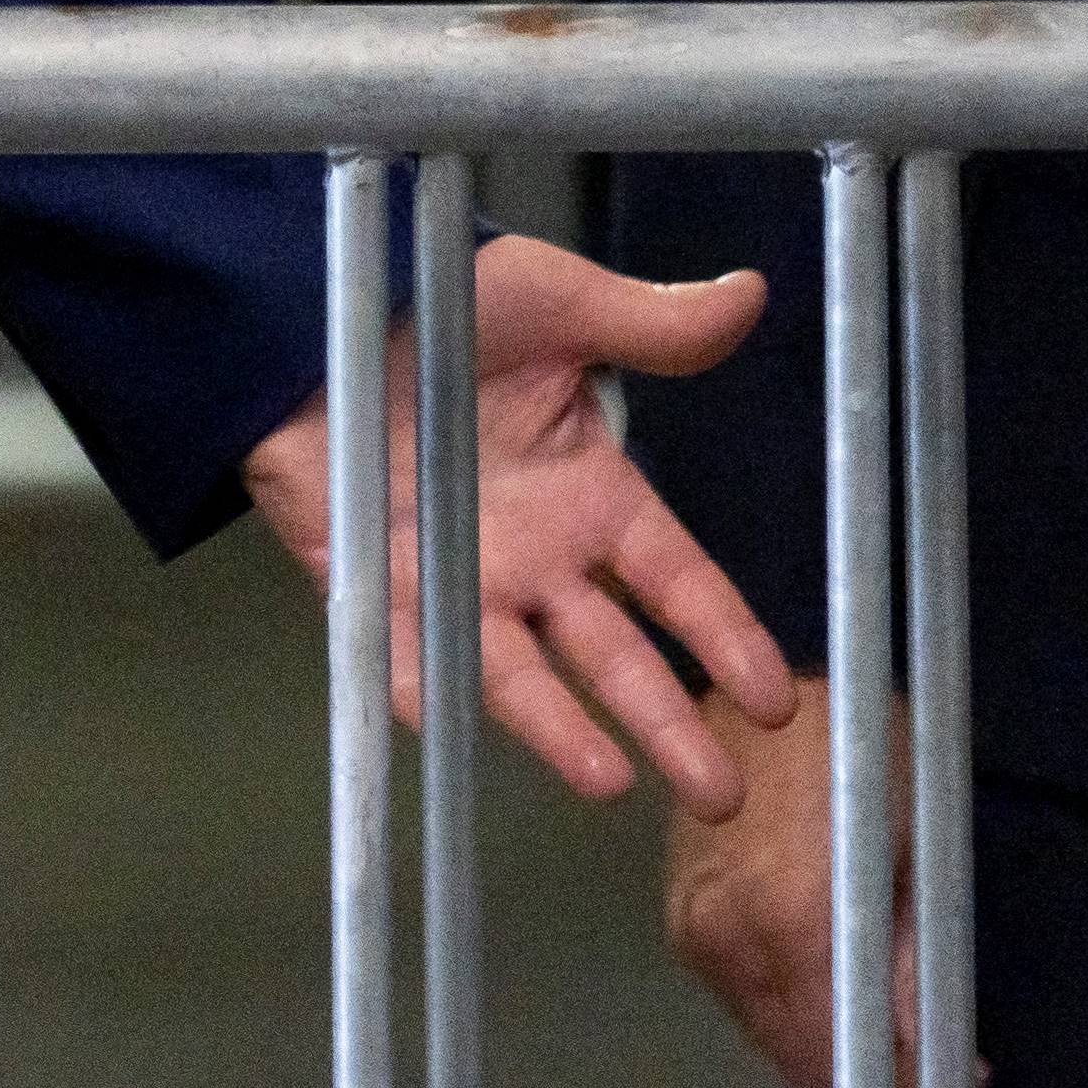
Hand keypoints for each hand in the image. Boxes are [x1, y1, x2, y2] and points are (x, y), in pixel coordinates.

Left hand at [237, 238, 790, 808]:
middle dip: (666, 721)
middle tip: (721, 793)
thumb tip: (747, 294)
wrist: (315, 305)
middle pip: (612, 653)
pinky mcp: (375, 585)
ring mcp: (455, 579)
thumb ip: (643, 323)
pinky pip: (400, 651)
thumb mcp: (550, 299)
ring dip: (560, 729)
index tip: (772, 699)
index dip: (723, 635)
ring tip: (610, 782)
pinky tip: (448, 725)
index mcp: (588, 494)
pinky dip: (421, 686)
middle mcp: (532, 555)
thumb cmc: (438, 298)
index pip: (674, 580)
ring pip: (517, 672)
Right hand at [659, 683, 923, 1087]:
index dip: (897, 1085)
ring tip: (880, 999)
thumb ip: (914, 970)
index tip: (946, 1080)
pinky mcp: (678, 917)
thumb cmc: (862, 748)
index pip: (838, 1061)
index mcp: (791, 923)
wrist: (765, 683)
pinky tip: (825, 969)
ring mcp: (692, 930)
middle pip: (796, 1061)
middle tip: (921, 1043)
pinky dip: (788, 1005)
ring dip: (823, 1038)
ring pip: (766, 1035)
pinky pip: (741, 998)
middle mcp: (726, 939)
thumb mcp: (915, 852)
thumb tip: (947, 1068)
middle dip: (865, 1069)